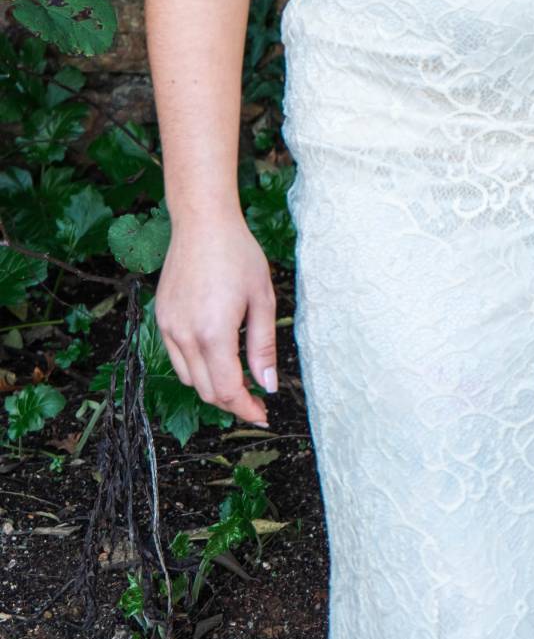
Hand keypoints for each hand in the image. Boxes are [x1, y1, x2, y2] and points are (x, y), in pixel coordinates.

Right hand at [155, 213, 277, 427]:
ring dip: (212, 385)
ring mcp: (169, 327)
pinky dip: (196, 366)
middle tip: (255, 397)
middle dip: (232, 401)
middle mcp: (185, 335)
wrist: (202, 223)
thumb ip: (263, 347)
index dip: (246, 409)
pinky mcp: (161, 318)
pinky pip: (177, 357)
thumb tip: (267, 386)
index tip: (262, 415)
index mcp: (213, 332)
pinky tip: (215, 352)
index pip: (227, 390)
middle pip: (206, 391)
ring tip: (237, 375)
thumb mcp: (262, 299)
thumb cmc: (238, 254)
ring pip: (189, 378)